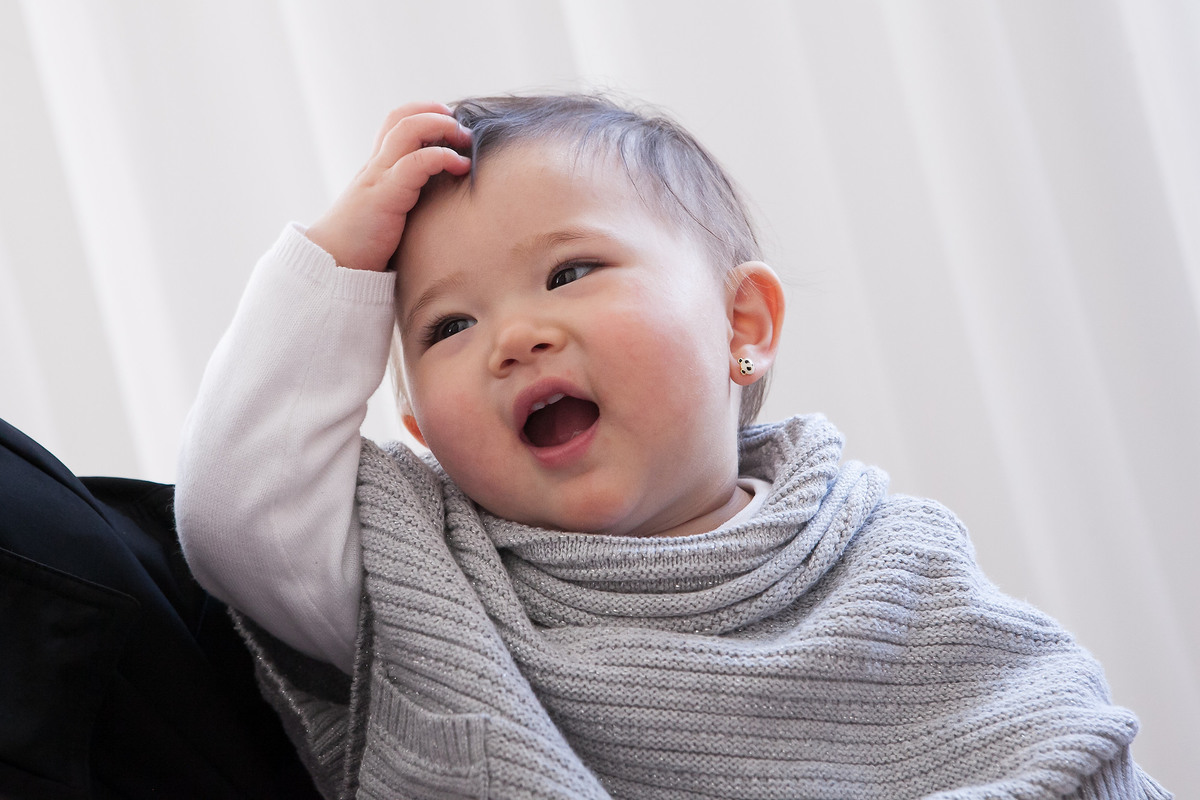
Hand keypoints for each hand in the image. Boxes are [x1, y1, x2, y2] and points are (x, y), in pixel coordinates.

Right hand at [306, 102, 471, 271]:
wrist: (333, 264)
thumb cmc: (364, 244)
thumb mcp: (389, 212)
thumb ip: (408, 198)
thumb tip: (443, 198)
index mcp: (378, 167)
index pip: (396, 123)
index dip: (424, 113)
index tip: (451, 124)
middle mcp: (377, 165)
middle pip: (401, 116)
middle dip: (435, 113)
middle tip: (462, 130)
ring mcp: (379, 177)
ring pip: (406, 130)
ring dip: (441, 126)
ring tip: (464, 140)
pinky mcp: (385, 196)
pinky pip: (414, 163)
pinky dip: (441, 157)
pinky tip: (460, 166)